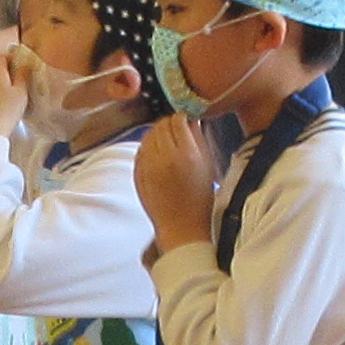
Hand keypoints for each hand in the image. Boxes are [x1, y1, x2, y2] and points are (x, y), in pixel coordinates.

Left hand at [0, 48, 25, 143]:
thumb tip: (24, 66)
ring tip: (14, 90)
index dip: (11, 57)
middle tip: (19, 78)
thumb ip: (23, 75)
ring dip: (1, 80)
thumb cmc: (7, 110)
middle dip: (6, 68)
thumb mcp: (21, 91)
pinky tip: (5, 101)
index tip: (21, 66)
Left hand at [132, 110, 216, 246]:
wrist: (181, 226)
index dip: (182, 117)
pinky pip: (140, 150)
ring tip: (168, 143)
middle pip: (161, 125)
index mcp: (186, 154)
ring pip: (148, 135)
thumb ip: (199, 138)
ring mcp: (148, 166)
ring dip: (157, 134)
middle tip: (177, 130)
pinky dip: (148, 147)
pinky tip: (158, 154)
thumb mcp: (207, 166)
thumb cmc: (199, 199)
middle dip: (169, 124)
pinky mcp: (137, 173)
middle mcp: (164, 157)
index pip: (177, 120)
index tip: (186, 120)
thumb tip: (191, 119)